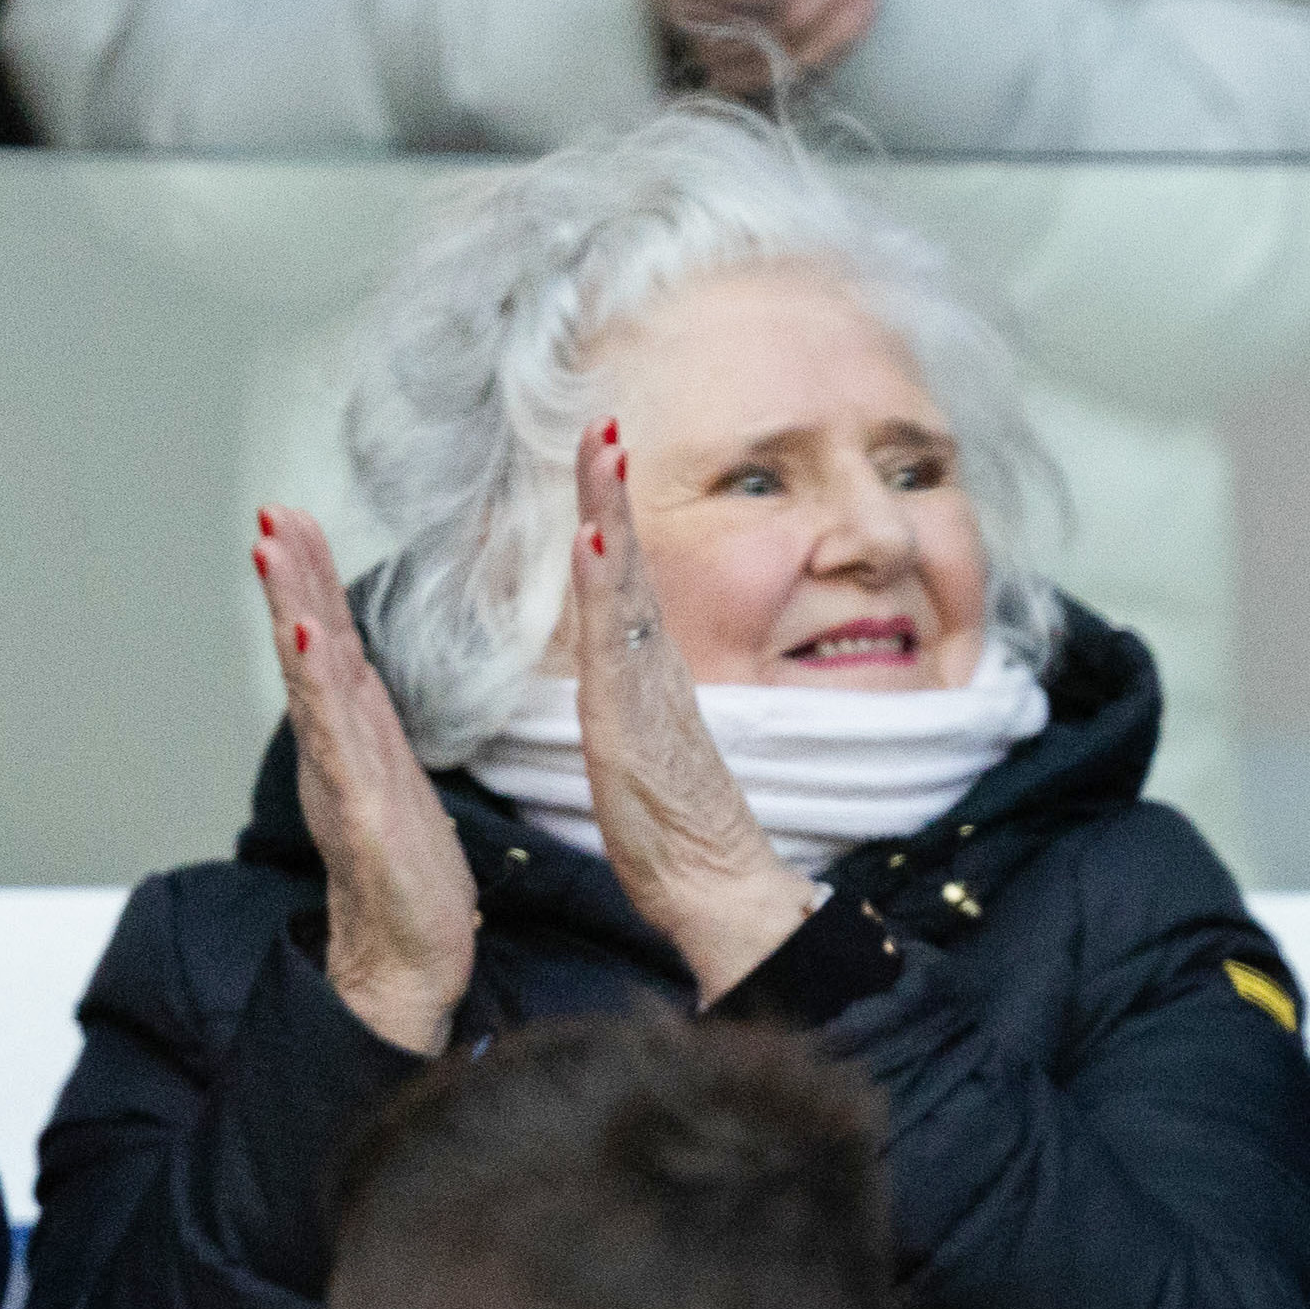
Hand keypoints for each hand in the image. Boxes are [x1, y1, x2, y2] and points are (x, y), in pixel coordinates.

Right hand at [254, 510, 476, 1055]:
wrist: (409, 956)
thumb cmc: (410, 873)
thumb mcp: (396, 778)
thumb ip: (372, 729)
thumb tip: (362, 682)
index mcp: (354, 735)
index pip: (331, 643)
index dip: (309, 580)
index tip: (292, 518)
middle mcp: (337, 748)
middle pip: (310, 647)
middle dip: (290, 578)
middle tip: (270, 514)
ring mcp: (343, 777)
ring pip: (313, 682)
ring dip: (293, 612)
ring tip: (276, 554)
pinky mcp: (360, 813)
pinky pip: (338, 742)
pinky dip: (321, 689)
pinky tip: (312, 641)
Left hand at [564, 421, 817, 999]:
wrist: (715, 887)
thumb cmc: (674, 833)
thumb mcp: (637, 752)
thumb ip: (632, 707)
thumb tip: (623, 678)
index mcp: (645, 673)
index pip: (622, 577)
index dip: (610, 514)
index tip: (600, 448)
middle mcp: (649, 668)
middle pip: (625, 560)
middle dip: (610, 487)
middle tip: (600, 421)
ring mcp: (646, 689)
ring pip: (623, 585)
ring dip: (610, 513)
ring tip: (601, 450)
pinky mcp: (637, 721)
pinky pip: (619, 639)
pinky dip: (609, 585)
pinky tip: (594, 541)